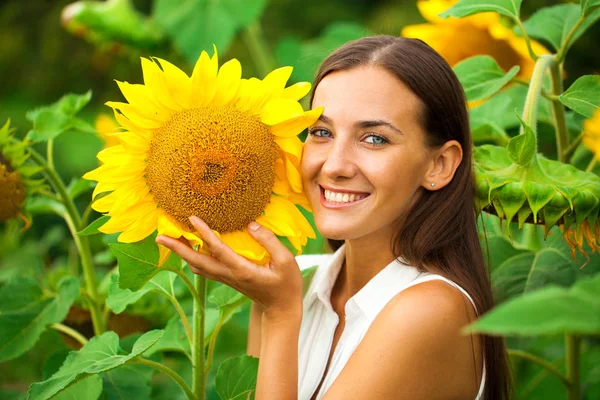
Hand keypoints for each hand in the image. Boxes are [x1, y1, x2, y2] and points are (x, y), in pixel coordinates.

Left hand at [156, 216, 302, 320]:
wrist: (281, 310)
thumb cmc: (286, 285)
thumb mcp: (286, 261)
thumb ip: (269, 241)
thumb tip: (251, 224)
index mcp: (241, 270)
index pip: (218, 249)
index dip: (204, 233)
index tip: (192, 218)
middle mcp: (229, 275)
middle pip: (197, 261)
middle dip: (177, 248)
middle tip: (160, 236)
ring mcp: (226, 278)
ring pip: (197, 266)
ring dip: (182, 252)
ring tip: (170, 238)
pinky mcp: (227, 279)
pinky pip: (204, 268)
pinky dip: (193, 257)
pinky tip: (191, 247)